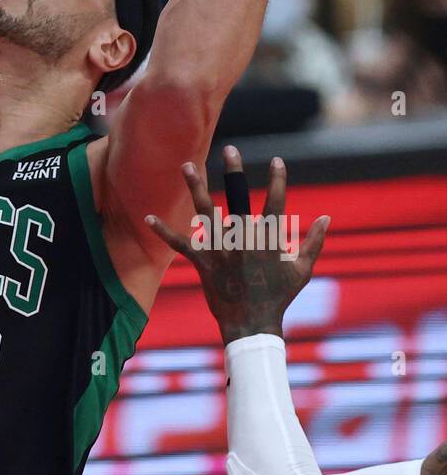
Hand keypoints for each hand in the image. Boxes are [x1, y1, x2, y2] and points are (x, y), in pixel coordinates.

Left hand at [144, 146, 328, 344]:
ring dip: (196, 187)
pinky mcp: (203, 262)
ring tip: (187, 165)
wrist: (253, 325)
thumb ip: (314, 243)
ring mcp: (221, 250)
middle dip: (234, 172)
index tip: (277, 161)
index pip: (276, 203)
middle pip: (238, 198)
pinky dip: (163, 231)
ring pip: (206, 213)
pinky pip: (180, 244)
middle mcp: (243, 240)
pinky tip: (147, 217)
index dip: (278, 181)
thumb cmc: (279, 297)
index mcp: (269, 241)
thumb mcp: (302, 271)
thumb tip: (326, 218)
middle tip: (230, 149)